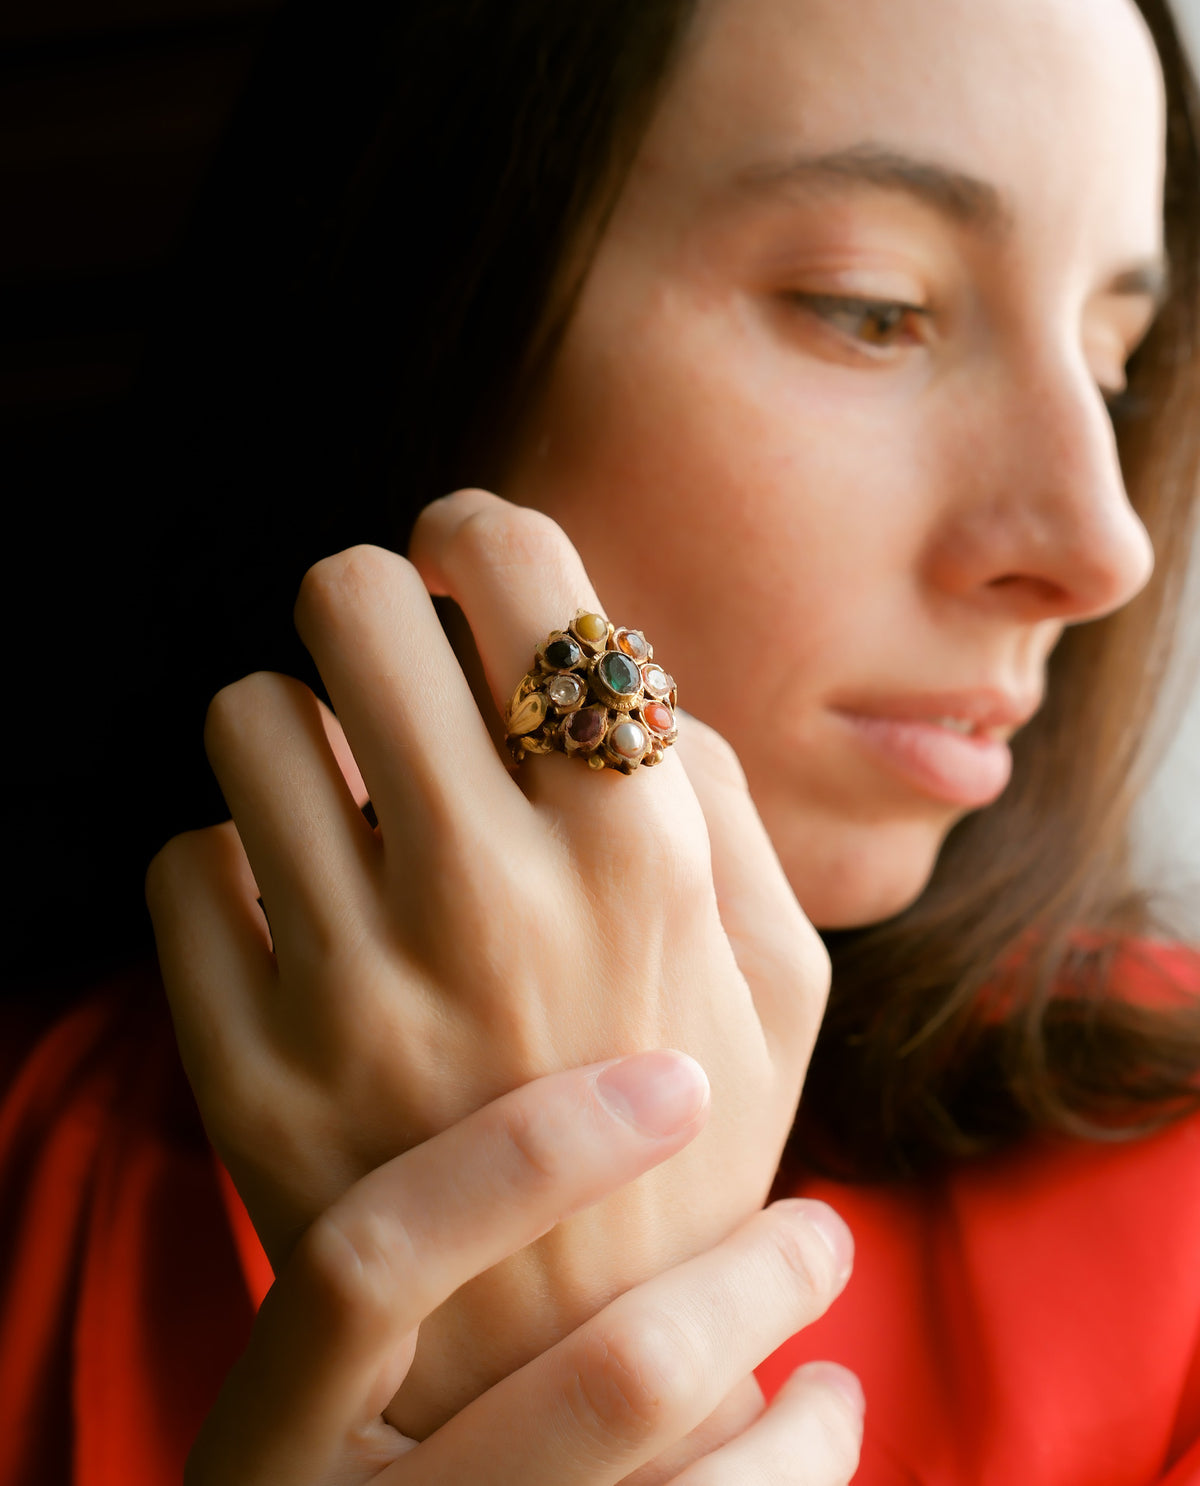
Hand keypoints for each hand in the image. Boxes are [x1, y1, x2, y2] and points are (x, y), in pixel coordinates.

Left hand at [148, 488, 830, 1434]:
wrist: (579, 1366)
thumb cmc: (696, 1149)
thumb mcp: (785, 980)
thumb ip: (724, 802)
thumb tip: (626, 673)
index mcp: (637, 853)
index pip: (527, 584)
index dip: (481, 531)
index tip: (466, 549)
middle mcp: (488, 897)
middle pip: (353, 606)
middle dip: (367, 600)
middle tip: (386, 647)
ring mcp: (350, 984)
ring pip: (246, 720)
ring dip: (293, 732)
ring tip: (342, 794)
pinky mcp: (244, 1066)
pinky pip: (183, 865)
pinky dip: (232, 865)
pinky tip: (296, 916)